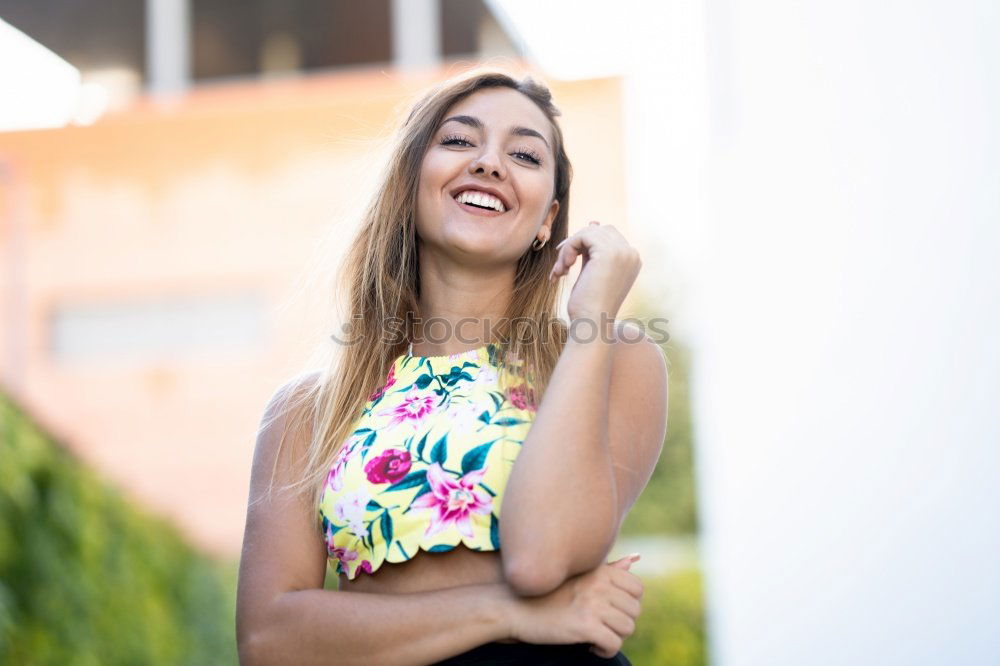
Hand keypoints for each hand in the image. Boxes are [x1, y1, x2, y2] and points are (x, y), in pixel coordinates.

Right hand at [507, 554, 643, 658]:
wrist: (514, 606)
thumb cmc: (546, 592)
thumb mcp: (578, 576)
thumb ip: (608, 569)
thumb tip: (634, 559)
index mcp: (600, 571)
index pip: (637, 588)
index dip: (627, 604)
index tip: (609, 611)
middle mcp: (600, 584)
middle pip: (634, 610)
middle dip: (620, 622)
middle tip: (601, 626)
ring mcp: (593, 605)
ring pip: (627, 628)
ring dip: (613, 637)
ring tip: (595, 637)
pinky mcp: (585, 626)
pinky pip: (614, 644)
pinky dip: (605, 651)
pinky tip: (591, 646)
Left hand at [548, 221, 641, 324]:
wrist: (591, 324)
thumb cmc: (588, 306)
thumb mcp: (592, 272)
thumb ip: (593, 250)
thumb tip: (593, 222)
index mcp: (632, 259)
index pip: (607, 235)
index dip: (583, 244)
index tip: (567, 262)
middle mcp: (631, 254)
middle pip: (599, 230)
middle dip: (576, 244)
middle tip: (562, 266)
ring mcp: (623, 252)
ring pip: (588, 232)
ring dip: (569, 248)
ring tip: (561, 270)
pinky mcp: (608, 253)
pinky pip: (581, 237)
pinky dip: (567, 249)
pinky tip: (564, 269)